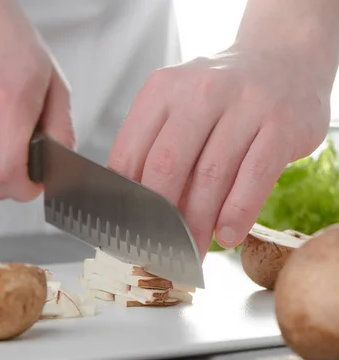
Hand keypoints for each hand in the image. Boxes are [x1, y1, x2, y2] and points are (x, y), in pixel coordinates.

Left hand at [108, 47, 330, 255]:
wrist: (283, 59)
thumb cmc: (221, 96)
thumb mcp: (179, 105)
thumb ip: (156, 146)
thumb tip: (137, 208)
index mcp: (162, 89)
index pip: (130, 152)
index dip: (126, 198)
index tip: (127, 228)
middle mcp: (201, 90)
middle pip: (168, 166)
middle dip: (160, 216)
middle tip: (159, 248)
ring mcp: (245, 104)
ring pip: (211, 176)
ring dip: (198, 223)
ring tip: (192, 250)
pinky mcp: (282, 124)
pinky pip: (254, 178)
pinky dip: (237, 213)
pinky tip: (228, 235)